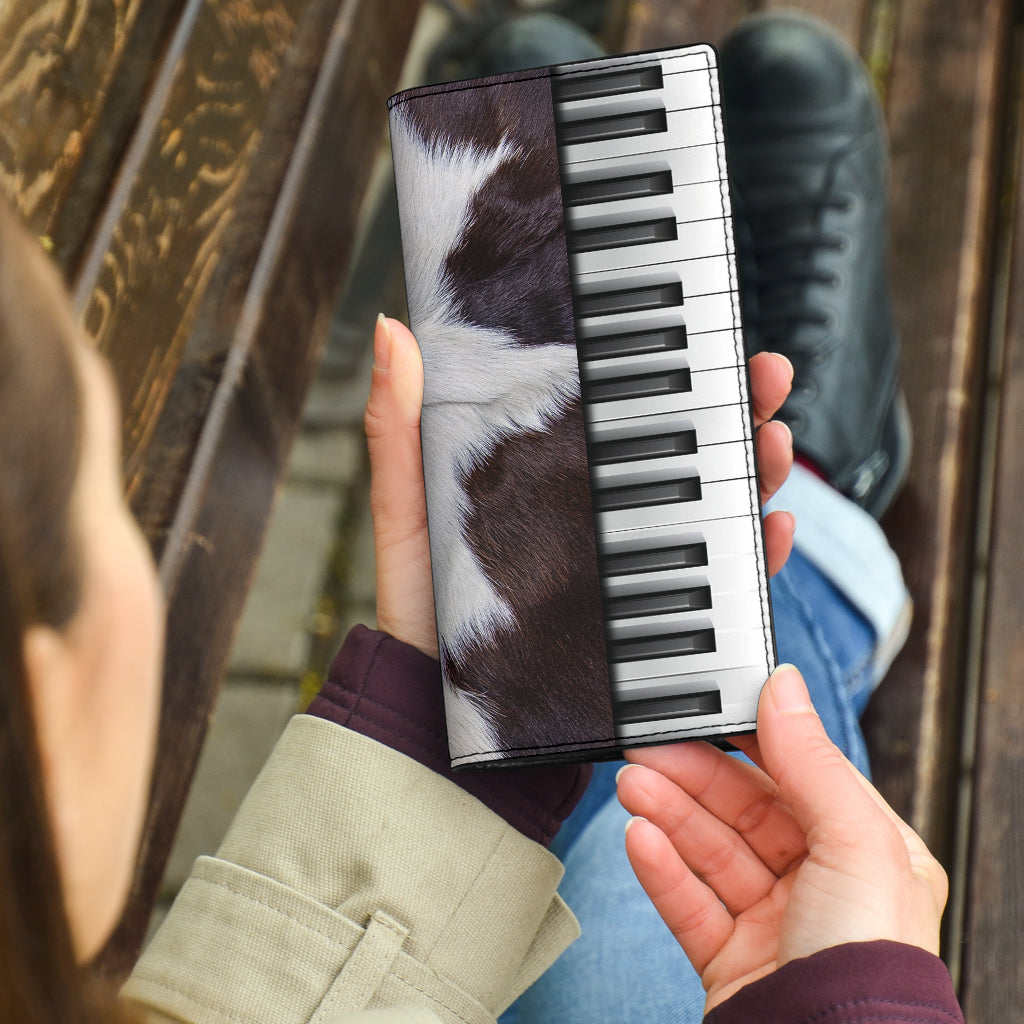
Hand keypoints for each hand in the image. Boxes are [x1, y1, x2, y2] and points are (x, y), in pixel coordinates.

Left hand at [364, 317, 795, 658]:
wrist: (437, 703)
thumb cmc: (418, 603)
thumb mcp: (406, 506)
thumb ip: (398, 426)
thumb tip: (393, 329)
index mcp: (554, 477)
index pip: (625, 414)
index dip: (670, 372)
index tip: (707, 334)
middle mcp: (601, 517)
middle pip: (684, 453)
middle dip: (735, 410)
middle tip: (765, 375)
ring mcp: (630, 570)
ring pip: (714, 511)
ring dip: (757, 472)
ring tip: (776, 440)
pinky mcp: (648, 626)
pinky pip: (719, 591)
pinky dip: (757, 560)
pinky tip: (776, 528)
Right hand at [616, 664, 947, 1012]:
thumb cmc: (870, 967)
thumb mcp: (855, 842)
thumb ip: (811, 760)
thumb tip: (785, 686)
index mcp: (869, 852)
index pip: (799, 777)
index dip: (749, 741)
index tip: (704, 711)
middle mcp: (823, 885)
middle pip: (744, 811)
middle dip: (692, 776)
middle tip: (647, 748)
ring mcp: (774, 923)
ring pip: (710, 851)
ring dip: (667, 813)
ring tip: (631, 784)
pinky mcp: (732, 958)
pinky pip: (688, 901)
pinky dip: (660, 868)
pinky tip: (638, 838)